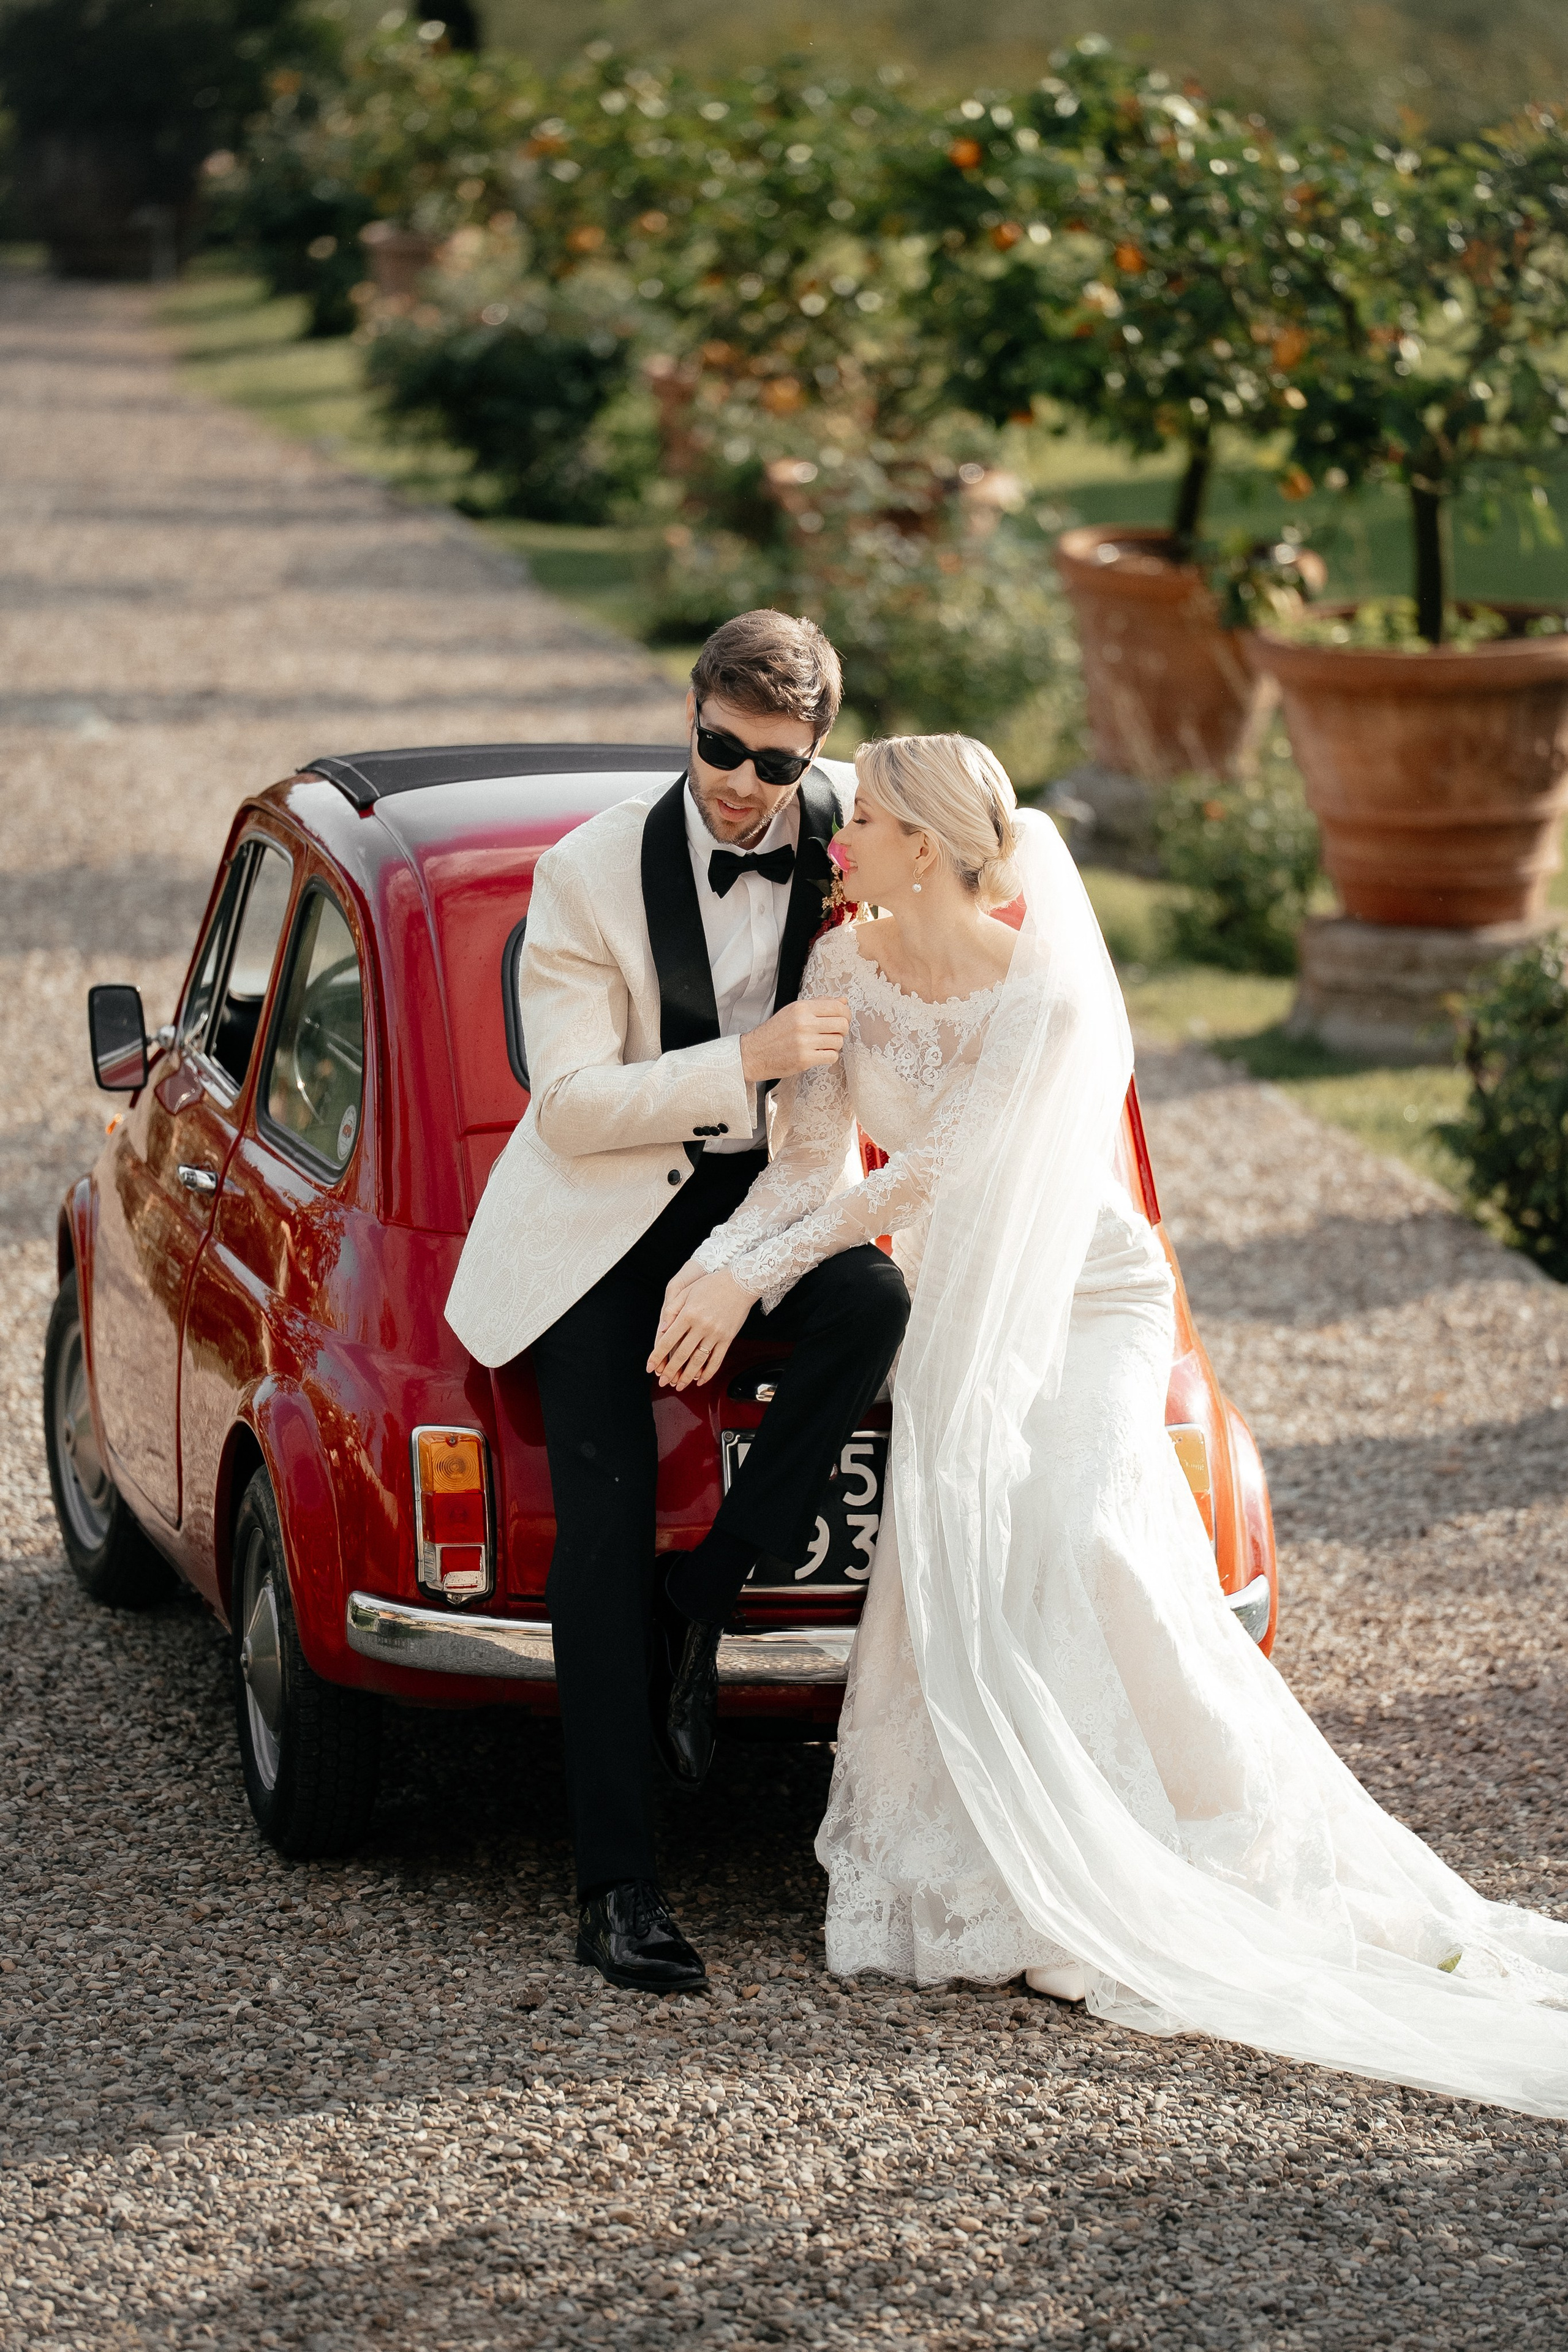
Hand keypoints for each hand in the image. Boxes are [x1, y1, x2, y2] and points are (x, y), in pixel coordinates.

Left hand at [648, 1268, 757, 1390]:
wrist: (740, 1283)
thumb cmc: (711, 1285)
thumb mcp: (687, 1292)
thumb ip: (672, 1311)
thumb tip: (661, 1331)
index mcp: (688, 1314)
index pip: (668, 1340)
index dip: (657, 1356)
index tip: (650, 1367)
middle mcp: (701, 1326)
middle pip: (681, 1354)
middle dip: (670, 1371)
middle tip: (662, 1381)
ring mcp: (715, 1334)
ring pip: (698, 1361)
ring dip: (687, 1376)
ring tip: (679, 1385)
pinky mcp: (727, 1338)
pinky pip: (717, 1359)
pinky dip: (708, 1372)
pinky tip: (701, 1380)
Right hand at [739, 996, 849, 1083]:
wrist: (754, 1053)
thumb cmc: (774, 1033)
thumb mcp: (794, 1011)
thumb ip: (819, 1004)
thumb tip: (843, 1001)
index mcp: (801, 1008)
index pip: (837, 1007)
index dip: (846, 1014)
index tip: (843, 1018)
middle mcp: (804, 1023)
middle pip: (842, 1024)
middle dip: (842, 1029)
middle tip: (834, 1032)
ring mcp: (805, 1042)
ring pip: (839, 1041)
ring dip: (834, 1044)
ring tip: (823, 1044)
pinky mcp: (805, 1059)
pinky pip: (832, 1056)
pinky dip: (829, 1056)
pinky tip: (820, 1053)